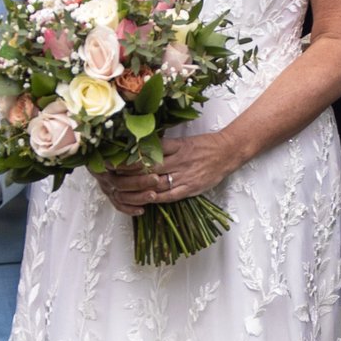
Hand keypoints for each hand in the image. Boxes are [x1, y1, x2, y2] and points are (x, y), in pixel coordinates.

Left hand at [99, 130, 240, 217]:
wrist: (227, 152)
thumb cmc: (204, 145)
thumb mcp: (182, 141)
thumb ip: (164, 146)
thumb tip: (141, 147)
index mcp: (175, 147)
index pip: (148, 152)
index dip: (130, 157)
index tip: (115, 159)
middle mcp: (178, 160)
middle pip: (148, 168)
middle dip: (129, 173)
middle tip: (113, 176)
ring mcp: (184, 176)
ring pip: (156, 183)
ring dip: (138, 187)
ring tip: (123, 190)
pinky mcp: (190, 188)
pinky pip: (170, 195)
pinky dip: (156, 199)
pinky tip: (144, 200)